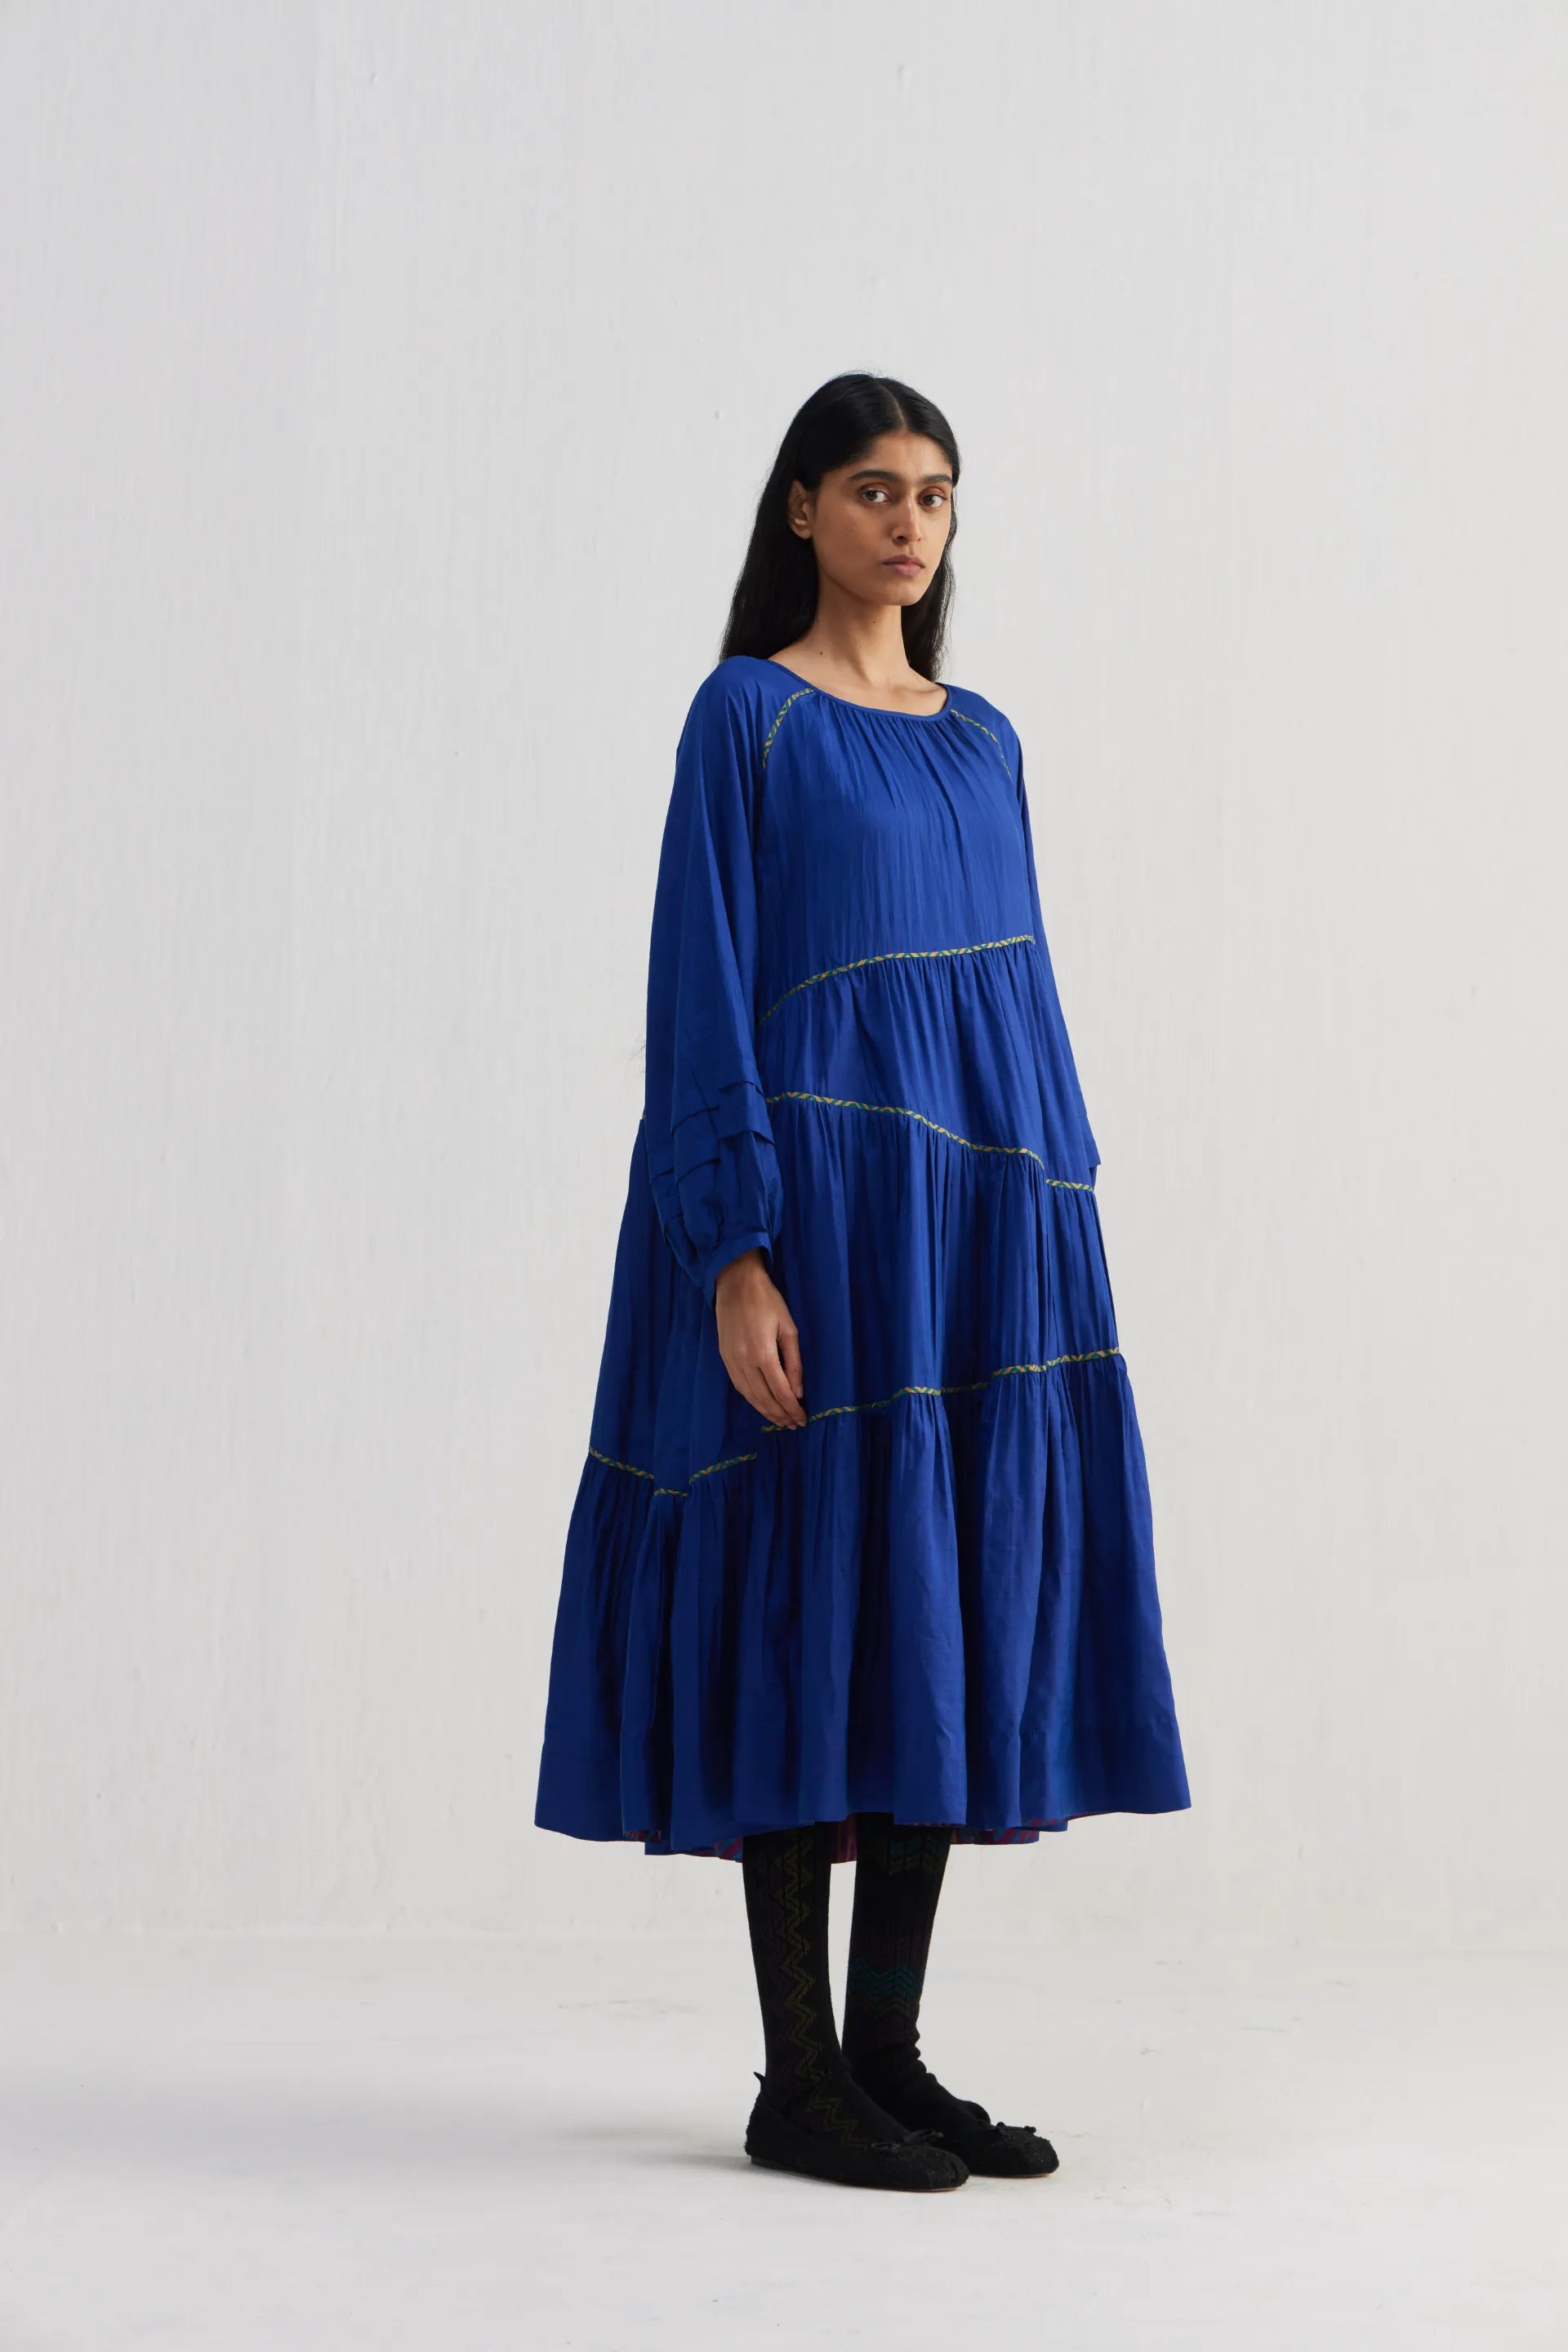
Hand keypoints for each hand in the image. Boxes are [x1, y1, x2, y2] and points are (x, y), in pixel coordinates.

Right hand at [712, 1250, 805, 1429]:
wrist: (735, 1284)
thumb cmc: (768, 1302)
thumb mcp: (789, 1328)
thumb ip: (794, 1363)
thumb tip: (798, 1392)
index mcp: (763, 1353)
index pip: (780, 1391)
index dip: (791, 1409)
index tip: (802, 1419)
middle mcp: (744, 1362)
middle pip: (763, 1398)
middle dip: (780, 1415)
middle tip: (793, 1425)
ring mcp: (731, 1361)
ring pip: (749, 1396)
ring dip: (765, 1411)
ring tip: (780, 1421)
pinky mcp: (724, 1358)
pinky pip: (739, 1386)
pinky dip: (752, 1400)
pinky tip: (762, 1405)